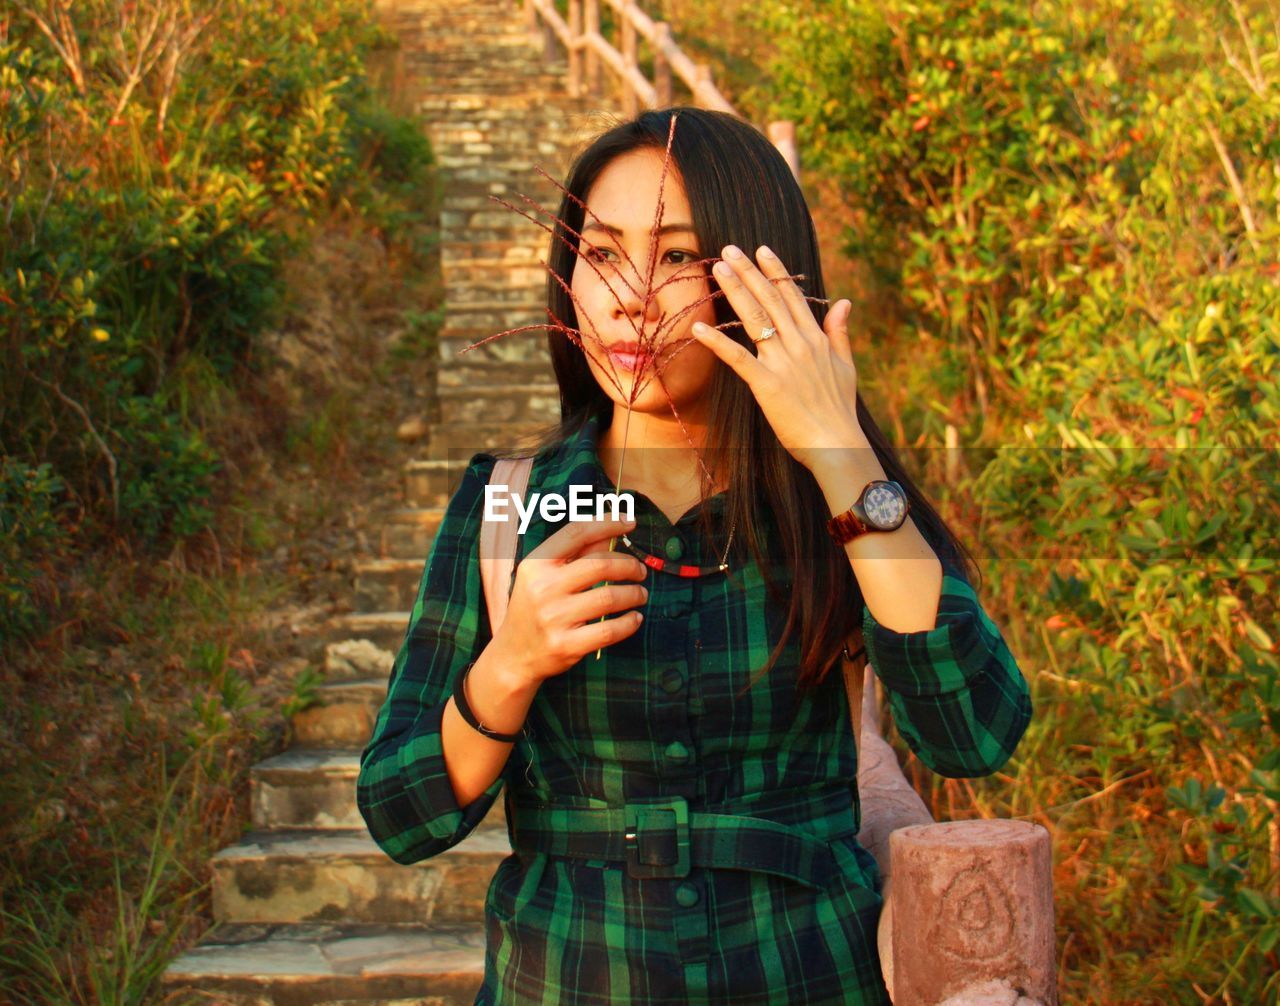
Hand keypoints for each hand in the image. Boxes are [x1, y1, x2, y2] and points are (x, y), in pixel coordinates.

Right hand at [491, 515, 648, 685]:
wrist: (513, 655)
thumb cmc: (535, 607)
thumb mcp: (544, 576)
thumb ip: (576, 553)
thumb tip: (611, 533)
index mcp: (536, 564)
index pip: (577, 533)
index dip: (607, 523)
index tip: (629, 522)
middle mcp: (543, 588)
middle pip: (600, 565)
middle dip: (629, 565)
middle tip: (640, 570)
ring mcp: (554, 618)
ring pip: (609, 597)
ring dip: (634, 593)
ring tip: (640, 594)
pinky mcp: (566, 645)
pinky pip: (609, 630)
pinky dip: (629, 622)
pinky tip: (635, 617)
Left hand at [689, 243, 867, 471]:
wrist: (838, 443)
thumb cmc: (840, 410)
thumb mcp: (846, 365)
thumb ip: (840, 332)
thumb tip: (845, 302)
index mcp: (816, 339)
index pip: (793, 296)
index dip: (775, 272)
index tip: (761, 250)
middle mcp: (800, 344)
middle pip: (770, 300)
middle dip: (749, 272)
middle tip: (728, 249)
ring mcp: (783, 362)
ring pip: (755, 319)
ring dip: (735, 292)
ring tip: (718, 269)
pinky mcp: (767, 384)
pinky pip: (738, 358)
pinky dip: (718, 343)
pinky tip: (698, 328)